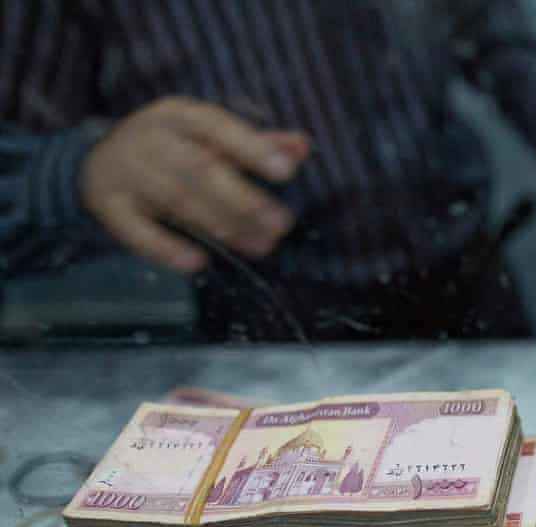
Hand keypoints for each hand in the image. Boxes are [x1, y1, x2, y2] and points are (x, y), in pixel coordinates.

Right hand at [80, 97, 310, 273]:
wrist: (96, 161)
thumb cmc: (171, 147)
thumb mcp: (208, 136)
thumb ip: (255, 143)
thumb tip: (301, 146)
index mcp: (178, 115)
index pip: (216, 126)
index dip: (251, 148)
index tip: (286, 172)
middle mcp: (148, 139)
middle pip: (197, 168)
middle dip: (242, 199)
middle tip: (281, 225)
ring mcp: (126, 172)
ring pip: (175, 200)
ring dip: (220, 225)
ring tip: (259, 245)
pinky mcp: (109, 206)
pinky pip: (135, 231)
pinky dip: (165, 248)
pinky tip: (196, 263)